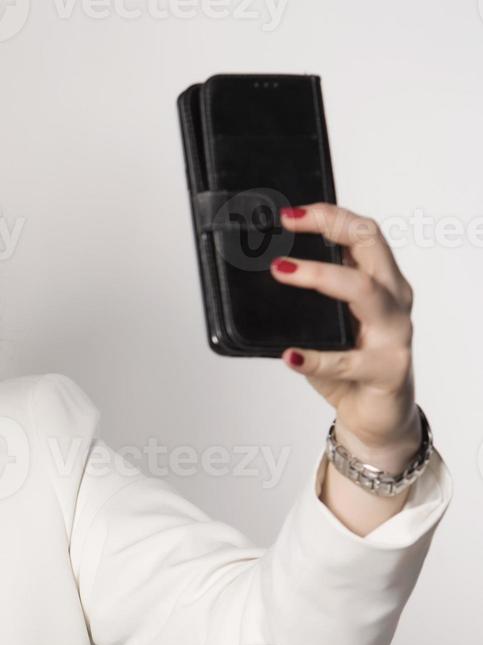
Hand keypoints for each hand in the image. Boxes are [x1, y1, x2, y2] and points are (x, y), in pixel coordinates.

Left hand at [271, 203, 422, 461]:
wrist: (377, 415)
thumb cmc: (350, 363)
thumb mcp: (328, 322)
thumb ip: (312, 296)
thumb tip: (265, 269)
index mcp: (382, 282)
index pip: (364, 233)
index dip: (329, 217)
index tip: (289, 214)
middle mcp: (394, 301)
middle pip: (370, 249)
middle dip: (329, 229)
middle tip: (286, 227)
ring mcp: (394, 334)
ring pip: (363, 292)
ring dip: (320, 276)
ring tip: (282, 271)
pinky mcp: (385, 370)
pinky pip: (346, 361)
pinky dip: (314, 357)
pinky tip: (289, 355)